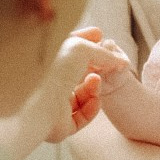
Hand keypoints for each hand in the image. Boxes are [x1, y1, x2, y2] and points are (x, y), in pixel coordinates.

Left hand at [41, 27, 131, 142]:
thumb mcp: (82, 48)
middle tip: (108, 64)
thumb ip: (104, 52)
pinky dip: (92, 107)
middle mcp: (48, 81)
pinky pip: (82, 116)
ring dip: (94, 88)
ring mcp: (53, 103)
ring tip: (95, 82)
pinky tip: (95, 99)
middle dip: (94, 67)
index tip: (100, 35)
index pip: (67, 47)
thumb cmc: (54, 69)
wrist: (38, 102)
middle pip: (78, 73)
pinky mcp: (60, 124)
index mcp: (46, 60)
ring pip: (82, 95)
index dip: (85, 40)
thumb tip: (120, 61)